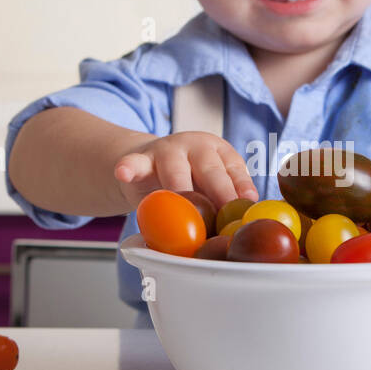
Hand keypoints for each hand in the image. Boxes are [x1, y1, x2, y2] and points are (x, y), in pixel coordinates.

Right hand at [114, 131, 258, 211]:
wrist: (146, 163)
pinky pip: (134, 163)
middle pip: (210, 170)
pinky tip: (122, 172)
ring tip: (183, 203)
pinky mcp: (140, 159)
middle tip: (225, 212)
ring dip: (180, 188)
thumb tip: (244, 222)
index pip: (234, 169)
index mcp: (219, 152)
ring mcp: (167, 150)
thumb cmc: (188, 178)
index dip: (241, 187)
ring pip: (175, 170)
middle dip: (219, 191)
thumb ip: (225, 197)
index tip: (248, 205)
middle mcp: (196, 147)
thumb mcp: (210, 183)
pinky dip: (128, 167)